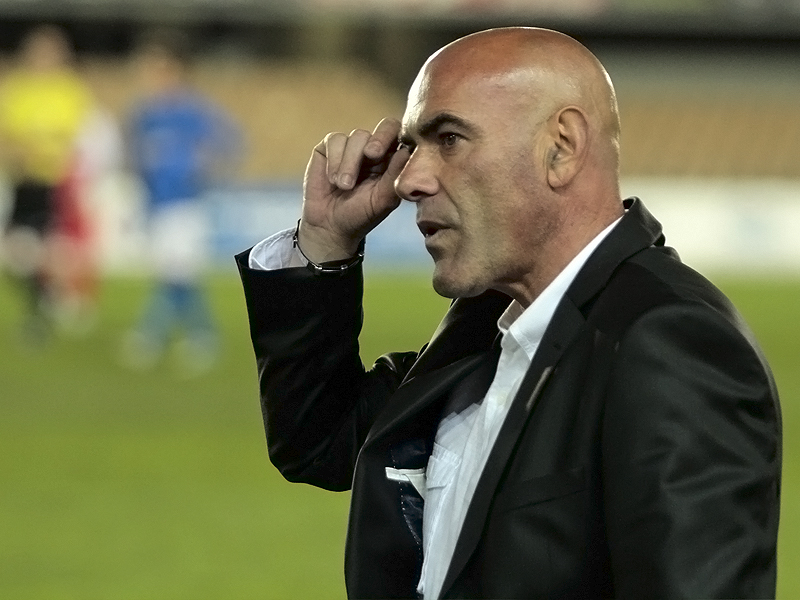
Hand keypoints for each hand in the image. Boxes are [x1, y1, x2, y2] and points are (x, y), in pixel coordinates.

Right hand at [299, 118, 409, 261]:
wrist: (330, 226)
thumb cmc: (361, 215)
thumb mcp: (383, 199)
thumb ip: (395, 175)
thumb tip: (406, 150)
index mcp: (393, 161)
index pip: (403, 137)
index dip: (398, 139)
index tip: (390, 152)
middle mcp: (375, 149)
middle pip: (385, 127)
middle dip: (378, 139)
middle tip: (371, 155)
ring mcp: (353, 146)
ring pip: (357, 136)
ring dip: (350, 163)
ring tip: (345, 186)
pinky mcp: (329, 147)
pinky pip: (335, 140)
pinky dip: (335, 161)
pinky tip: (333, 180)